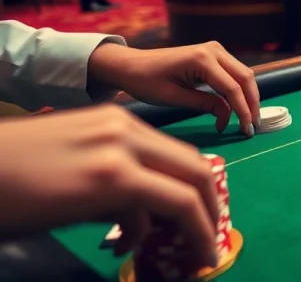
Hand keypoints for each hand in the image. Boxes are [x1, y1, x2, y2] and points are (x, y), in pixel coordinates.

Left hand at [0, 105, 219, 264]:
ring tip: (178, 216)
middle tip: (206, 234)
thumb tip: (146, 226)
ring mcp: (118, 121)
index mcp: (114, 174)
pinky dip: (161, 167)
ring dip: (187, 184)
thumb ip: (120, 216)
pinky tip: (146, 191)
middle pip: (194, 169)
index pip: (183, 201)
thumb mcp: (70, 218)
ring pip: (177, 152)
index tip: (207, 257)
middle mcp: (124, 139)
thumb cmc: (10, 201)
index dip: (203, 232)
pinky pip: (152, 141)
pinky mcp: (109, 114)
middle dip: (209, 205)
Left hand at [88, 41, 260, 136]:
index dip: (243, 110)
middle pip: (245, 78)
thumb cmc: (146, 81)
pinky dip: (239, 90)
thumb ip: (204, 104)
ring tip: (248, 120)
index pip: (232, 88)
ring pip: (244, 74)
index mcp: (202, 59)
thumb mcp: (173, 98)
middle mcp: (214, 50)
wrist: (130, 64)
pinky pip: (234, 73)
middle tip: (252, 127)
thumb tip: (228, 118)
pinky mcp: (214, 55)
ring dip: (248, 97)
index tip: (246, 130)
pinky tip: (237, 108)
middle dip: (252, 104)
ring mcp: (215, 50)